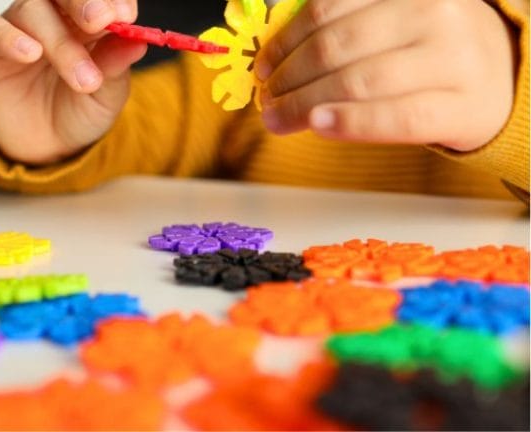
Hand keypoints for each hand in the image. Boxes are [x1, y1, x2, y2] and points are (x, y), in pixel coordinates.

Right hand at [0, 0, 146, 164]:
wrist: (47, 149)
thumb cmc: (78, 113)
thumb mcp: (106, 96)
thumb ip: (116, 67)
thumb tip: (137, 41)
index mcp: (87, 21)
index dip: (113, 0)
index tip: (127, 16)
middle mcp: (52, 17)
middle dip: (84, 2)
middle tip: (101, 21)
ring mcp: (19, 29)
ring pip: (33, 12)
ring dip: (60, 41)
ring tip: (82, 79)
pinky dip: (9, 38)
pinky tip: (30, 53)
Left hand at [254, 0, 516, 150]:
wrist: (497, 80)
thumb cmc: (426, 51)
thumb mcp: (390, 22)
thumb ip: (342, 28)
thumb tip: (272, 58)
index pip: (328, 9)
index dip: (286, 41)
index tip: (262, 66)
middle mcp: (434, 13)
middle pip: (339, 48)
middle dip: (290, 78)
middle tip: (266, 99)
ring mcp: (453, 60)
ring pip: (360, 82)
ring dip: (305, 104)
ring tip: (278, 118)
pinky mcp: (461, 107)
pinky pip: (396, 118)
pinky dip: (350, 122)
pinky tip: (318, 126)